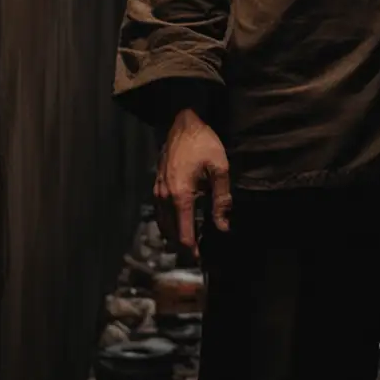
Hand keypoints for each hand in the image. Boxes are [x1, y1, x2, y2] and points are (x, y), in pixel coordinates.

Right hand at [155, 108, 231, 260]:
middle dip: (183, 245)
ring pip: (162, 224)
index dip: (192, 249)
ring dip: (174, 234)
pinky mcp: (156, 184)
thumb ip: (222, 199)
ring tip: (190, 240)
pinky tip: (180, 221)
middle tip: (198, 251)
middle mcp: (164, 197)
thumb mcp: (219, 169)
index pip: (183, 233)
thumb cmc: (203, 143)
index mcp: (180, 196)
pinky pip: (159, 212)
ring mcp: (157, 191)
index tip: (200, 258)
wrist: (183, 122)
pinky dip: (168, 222)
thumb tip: (223, 226)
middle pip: (170, 232)